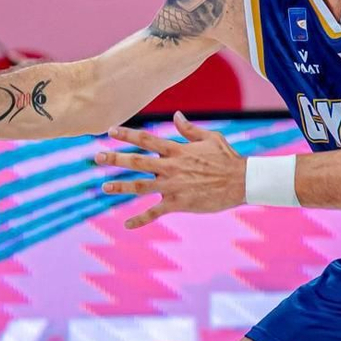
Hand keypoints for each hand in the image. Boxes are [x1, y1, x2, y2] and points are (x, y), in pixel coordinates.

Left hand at [95, 114, 244, 228]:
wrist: (242, 181)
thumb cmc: (227, 158)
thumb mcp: (210, 138)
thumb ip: (189, 129)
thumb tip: (176, 115)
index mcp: (177, 150)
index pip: (146, 140)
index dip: (127, 135)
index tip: (110, 131)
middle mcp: (171, 167)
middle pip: (137, 162)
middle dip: (115, 159)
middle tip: (98, 157)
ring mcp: (173, 186)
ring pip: (140, 187)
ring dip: (120, 187)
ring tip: (104, 188)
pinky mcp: (179, 203)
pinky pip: (155, 212)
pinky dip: (140, 219)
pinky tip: (126, 224)